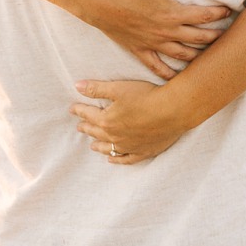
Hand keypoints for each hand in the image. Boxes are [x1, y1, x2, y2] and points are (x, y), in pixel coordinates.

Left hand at [72, 78, 188, 163]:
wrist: (173, 111)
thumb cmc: (146, 96)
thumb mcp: (118, 88)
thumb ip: (96, 88)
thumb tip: (77, 86)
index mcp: (107, 120)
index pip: (88, 114)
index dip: (79, 110)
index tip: (72, 109)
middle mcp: (115, 137)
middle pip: (96, 132)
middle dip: (86, 128)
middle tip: (80, 126)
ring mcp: (129, 146)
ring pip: (108, 148)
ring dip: (98, 146)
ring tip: (92, 146)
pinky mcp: (143, 152)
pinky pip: (126, 159)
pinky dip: (117, 160)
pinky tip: (111, 160)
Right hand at [88, 0, 229, 78]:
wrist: (99, 0)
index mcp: (173, 13)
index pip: (204, 16)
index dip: (219, 13)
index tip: (229, 11)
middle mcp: (167, 32)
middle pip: (199, 38)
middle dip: (216, 36)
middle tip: (227, 36)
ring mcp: (154, 44)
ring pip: (183, 55)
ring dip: (200, 56)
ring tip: (211, 55)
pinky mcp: (141, 51)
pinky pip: (158, 67)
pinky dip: (170, 74)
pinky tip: (179, 78)